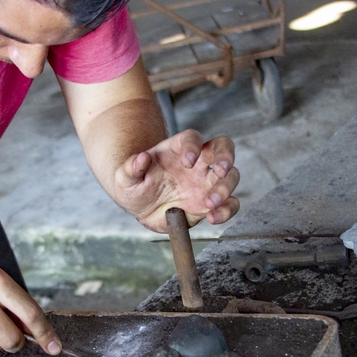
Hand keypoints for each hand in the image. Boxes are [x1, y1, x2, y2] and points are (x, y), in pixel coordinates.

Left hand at [113, 129, 239, 232]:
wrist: (142, 207)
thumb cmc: (135, 186)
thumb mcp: (124, 178)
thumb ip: (130, 168)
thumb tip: (141, 158)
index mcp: (178, 149)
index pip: (193, 138)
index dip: (193, 145)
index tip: (188, 160)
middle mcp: (199, 162)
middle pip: (223, 148)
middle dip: (226, 156)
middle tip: (220, 170)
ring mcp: (208, 182)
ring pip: (231, 176)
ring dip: (226, 188)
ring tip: (209, 203)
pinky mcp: (213, 202)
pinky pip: (229, 204)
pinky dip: (227, 210)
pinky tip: (213, 217)